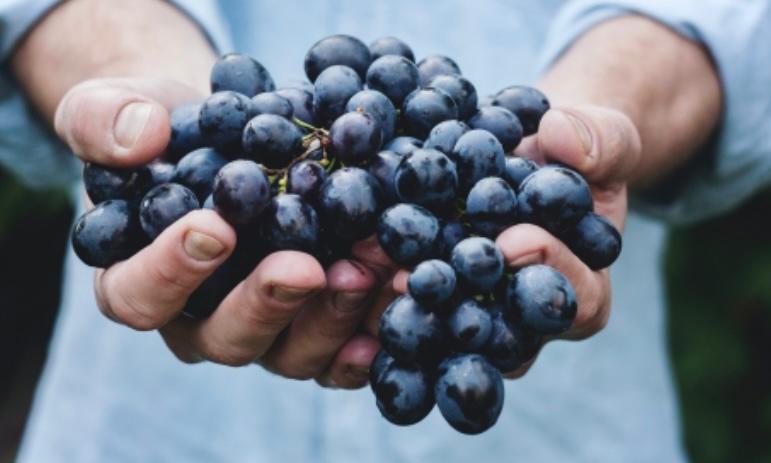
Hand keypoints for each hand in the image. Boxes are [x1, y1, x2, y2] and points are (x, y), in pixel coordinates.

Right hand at [56, 77, 389, 387]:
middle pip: (226, 337)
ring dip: (333, 316)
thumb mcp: (117, 108)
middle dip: (268, 303)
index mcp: (138, 281)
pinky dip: (372, 333)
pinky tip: (398, 300)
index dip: (171, 272)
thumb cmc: (166, 131)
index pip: (139, 296)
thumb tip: (140, 138)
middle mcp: (200, 321)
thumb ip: (104, 121)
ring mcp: (264, 331)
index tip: (214, 228)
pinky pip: (341, 352)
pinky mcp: (314, 327)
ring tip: (369, 269)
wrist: (230, 138)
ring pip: (292, 351)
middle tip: (306, 267)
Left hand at [386, 104, 640, 376]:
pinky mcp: (431, 295)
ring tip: (367, 264)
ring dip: (402, 299)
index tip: (514, 239)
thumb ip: (598, 141)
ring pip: (442, 325)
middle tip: (418, 276)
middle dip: (458, 301)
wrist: (531, 154)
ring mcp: (474, 313)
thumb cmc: (576, 154)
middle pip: (497, 331)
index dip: (548, 271)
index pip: (574, 300)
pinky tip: (344, 254)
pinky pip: (405, 299)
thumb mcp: (604, 138)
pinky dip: (374, 279)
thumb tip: (560, 137)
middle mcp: (523, 320)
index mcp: (581, 291)